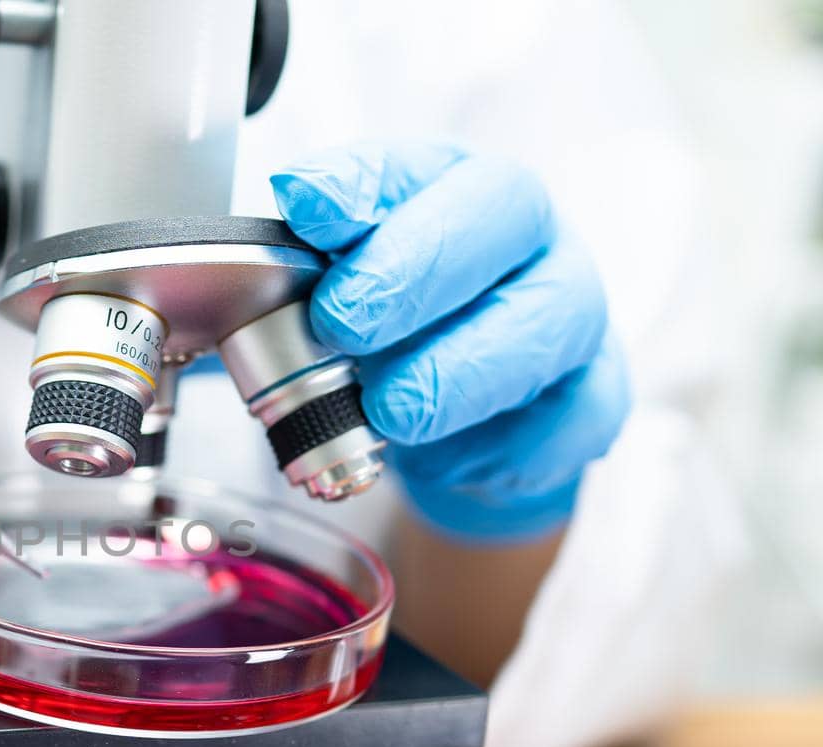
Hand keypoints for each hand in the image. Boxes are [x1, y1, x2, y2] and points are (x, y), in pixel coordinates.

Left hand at [271, 142, 629, 541]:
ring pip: (553, 317)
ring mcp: (571, 308)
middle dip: (413, 271)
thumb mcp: (330, 293)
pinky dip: (505, 445)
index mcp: (446, 185)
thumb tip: (279, 237)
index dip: (357, 185)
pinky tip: (441, 458)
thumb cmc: (389, 336)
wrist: (454, 420)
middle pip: (505, 212)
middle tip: (340, 323)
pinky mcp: (594, 392)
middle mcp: (523, 232)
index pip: (412, 162)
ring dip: (459, 370)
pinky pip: (571, 415)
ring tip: (388, 410)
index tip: (304, 211)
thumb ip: (303, 265)